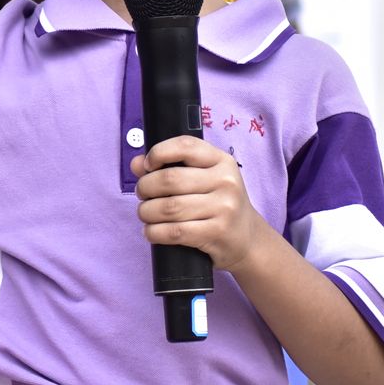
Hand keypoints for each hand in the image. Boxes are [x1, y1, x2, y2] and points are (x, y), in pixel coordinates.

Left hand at [131, 135, 261, 273]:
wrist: (247, 238)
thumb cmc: (218, 204)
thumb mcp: (202, 179)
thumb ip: (170, 167)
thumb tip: (136, 164)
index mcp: (221, 161)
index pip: (185, 146)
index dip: (159, 152)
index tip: (148, 166)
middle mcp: (226, 181)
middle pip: (170, 179)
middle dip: (145, 187)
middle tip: (142, 194)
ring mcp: (224, 208)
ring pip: (169, 207)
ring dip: (146, 212)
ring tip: (145, 213)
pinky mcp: (217, 232)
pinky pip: (174, 232)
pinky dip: (154, 232)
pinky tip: (151, 231)